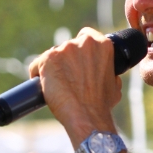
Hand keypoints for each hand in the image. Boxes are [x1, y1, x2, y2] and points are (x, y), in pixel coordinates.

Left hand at [29, 28, 121, 145]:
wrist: (86, 116)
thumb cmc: (101, 105)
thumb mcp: (115, 84)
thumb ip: (110, 73)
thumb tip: (109, 75)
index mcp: (102, 45)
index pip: (86, 36)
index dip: (80, 50)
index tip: (77, 61)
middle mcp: (83, 43)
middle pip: (68, 47)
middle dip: (66, 61)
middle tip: (68, 79)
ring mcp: (64, 49)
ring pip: (52, 56)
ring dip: (53, 68)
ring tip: (57, 87)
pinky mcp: (47, 59)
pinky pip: (37, 65)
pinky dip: (38, 75)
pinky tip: (43, 87)